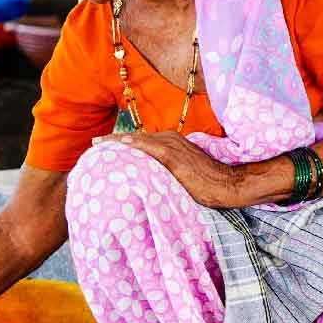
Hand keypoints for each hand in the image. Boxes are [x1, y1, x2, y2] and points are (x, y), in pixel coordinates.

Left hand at [95, 130, 250, 208]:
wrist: (228, 184)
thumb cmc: (210, 182)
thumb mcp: (186, 173)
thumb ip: (169, 171)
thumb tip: (154, 180)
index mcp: (173, 142)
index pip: (142, 141)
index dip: (122, 143)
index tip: (104, 146)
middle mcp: (170, 139)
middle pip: (135, 139)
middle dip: (114, 141)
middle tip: (94, 145)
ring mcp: (171, 146)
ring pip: (137, 141)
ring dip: (116, 143)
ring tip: (97, 146)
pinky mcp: (172, 155)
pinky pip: (146, 147)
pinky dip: (130, 146)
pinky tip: (116, 147)